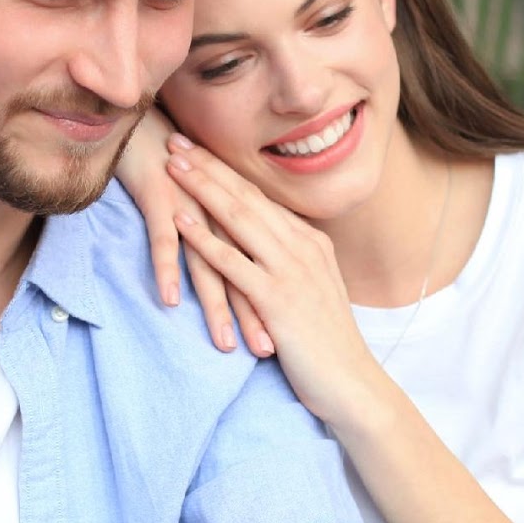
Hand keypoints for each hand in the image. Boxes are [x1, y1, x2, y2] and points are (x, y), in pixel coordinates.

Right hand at [118, 109, 272, 355]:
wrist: (144, 128)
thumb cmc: (173, 170)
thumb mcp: (206, 205)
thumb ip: (224, 234)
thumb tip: (240, 267)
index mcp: (234, 218)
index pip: (260, 268)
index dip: (274, 302)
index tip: (290, 337)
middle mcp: (219, 217)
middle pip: (242, 273)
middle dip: (255, 315)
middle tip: (269, 352)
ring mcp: (191, 209)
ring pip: (207, 264)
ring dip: (216, 306)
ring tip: (225, 344)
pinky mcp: (160, 202)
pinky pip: (163, 242)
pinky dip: (166, 271)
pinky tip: (169, 301)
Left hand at [164, 136, 389, 432]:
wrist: (351, 383)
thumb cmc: (327, 344)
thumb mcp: (315, 292)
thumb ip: (292, 265)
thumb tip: (271, 249)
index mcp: (311, 242)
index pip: (262, 197)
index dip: (227, 170)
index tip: (200, 148)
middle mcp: (302, 247)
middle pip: (247, 196)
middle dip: (210, 166)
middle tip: (177, 140)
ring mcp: (290, 270)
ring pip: (239, 219)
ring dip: (203, 189)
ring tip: (172, 166)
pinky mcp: (276, 298)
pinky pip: (233, 261)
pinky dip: (205, 239)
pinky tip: (179, 222)